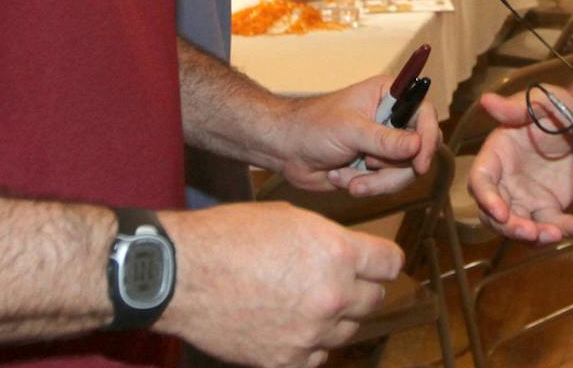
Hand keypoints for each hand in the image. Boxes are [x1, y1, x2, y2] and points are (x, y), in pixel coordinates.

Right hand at [160, 202, 403, 367]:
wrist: (182, 274)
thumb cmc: (228, 237)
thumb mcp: (289, 218)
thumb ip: (328, 241)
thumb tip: (349, 256)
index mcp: (336, 254)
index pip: (391, 264)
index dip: (382, 260)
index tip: (376, 262)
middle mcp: (331, 297)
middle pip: (374, 299)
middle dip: (361, 287)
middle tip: (338, 279)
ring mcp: (310, 333)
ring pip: (348, 330)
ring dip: (336, 317)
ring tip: (305, 300)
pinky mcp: (286, 360)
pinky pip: (317, 356)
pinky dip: (310, 343)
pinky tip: (290, 324)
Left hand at [268, 74, 440, 197]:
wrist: (286, 150)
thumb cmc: (312, 126)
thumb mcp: (350, 130)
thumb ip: (385, 140)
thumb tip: (418, 144)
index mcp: (388, 96)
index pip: (423, 113)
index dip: (428, 138)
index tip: (420, 163)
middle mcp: (391, 119)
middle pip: (419, 149)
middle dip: (394, 168)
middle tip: (369, 169)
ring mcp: (384, 145)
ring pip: (404, 172)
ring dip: (376, 181)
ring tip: (349, 180)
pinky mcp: (374, 167)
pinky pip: (386, 184)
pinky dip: (365, 186)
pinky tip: (341, 178)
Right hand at [466, 92, 572, 244]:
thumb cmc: (562, 107)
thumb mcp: (541, 102)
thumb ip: (515, 106)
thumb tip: (486, 100)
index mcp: (497, 155)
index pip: (481, 180)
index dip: (486, 198)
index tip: (500, 212)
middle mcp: (507, 181)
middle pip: (495, 214)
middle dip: (510, 227)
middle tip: (533, 232)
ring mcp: (527, 199)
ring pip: (522, 228)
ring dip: (536, 237)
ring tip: (558, 234)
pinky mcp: (550, 208)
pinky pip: (555, 226)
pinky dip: (569, 230)